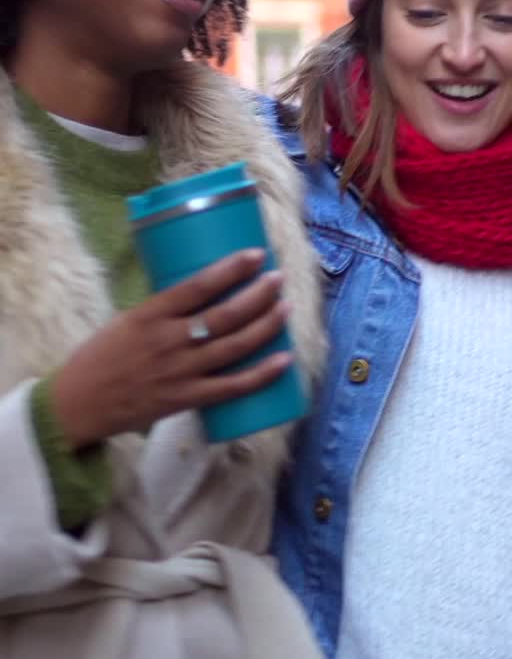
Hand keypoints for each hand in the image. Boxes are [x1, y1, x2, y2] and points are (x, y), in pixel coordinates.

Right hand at [51, 250, 291, 448]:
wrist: (79, 404)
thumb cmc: (102, 356)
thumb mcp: (128, 319)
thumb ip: (165, 308)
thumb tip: (205, 290)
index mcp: (150, 314)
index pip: (197, 285)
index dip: (231, 269)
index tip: (257, 254)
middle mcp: (168, 341)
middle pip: (225, 315)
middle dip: (258, 294)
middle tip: (278, 278)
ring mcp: (180, 372)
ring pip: (234, 346)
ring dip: (266, 326)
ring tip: (286, 308)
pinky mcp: (186, 399)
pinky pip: (232, 387)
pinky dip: (262, 374)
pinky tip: (284, 360)